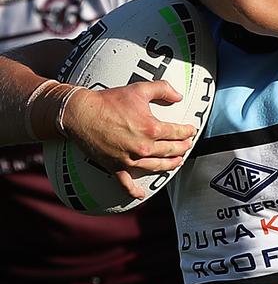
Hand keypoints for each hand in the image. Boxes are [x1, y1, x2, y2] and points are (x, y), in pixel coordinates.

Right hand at [59, 81, 194, 198]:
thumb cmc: (108, 101)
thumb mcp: (138, 89)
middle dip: (182, 147)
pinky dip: (134, 190)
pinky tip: (141, 194)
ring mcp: (130, 159)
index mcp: (151, 129)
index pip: (177, 133)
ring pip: (157, 166)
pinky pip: (126, 183)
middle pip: (171, 150)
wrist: (80, 113)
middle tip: (187, 145)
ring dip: (170, 165)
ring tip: (177, 161)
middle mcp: (143, 147)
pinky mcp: (115, 166)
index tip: (191, 130)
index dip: (188, 131)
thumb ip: (162, 89)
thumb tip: (178, 95)